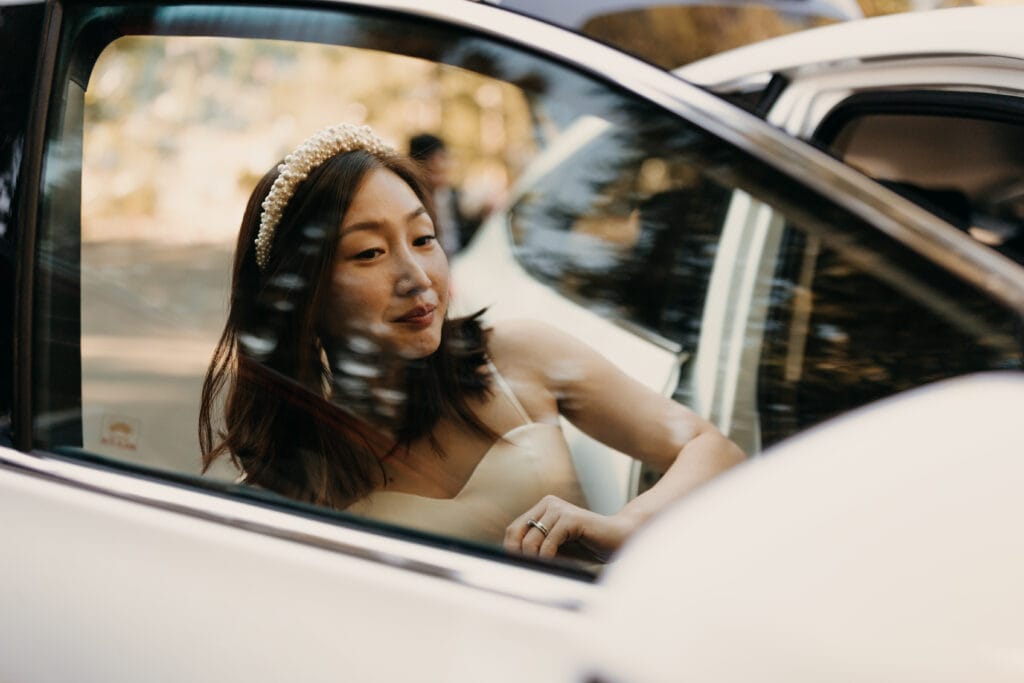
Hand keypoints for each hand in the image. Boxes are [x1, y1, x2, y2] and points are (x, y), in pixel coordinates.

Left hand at [504, 495, 636, 562]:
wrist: (619, 540)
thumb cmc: (588, 546)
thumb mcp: (556, 548)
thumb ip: (537, 549)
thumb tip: (513, 561)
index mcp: (543, 508)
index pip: (513, 530)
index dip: (510, 550)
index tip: (516, 569)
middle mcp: (549, 504)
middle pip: (517, 532)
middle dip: (519, 555)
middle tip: (528, 572)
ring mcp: (559, 508)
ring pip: (531, 539)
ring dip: (535, 560)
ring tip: (545, 570)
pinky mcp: (571, 517)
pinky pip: (549, 541)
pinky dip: (548, 557)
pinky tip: (556, 565)